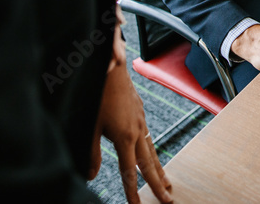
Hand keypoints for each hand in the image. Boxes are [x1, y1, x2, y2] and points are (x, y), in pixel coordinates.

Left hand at [90, 57, 171, 203]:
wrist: (111, 68)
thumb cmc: (99, 95)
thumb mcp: (91, 127)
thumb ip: (92, 153)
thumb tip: (91, 176)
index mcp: (125, 138)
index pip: (129, 172)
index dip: (133, 192)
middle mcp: (137, 132)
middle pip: (149, 165)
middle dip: (157, 185)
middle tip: (168, 200)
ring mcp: (141, 121)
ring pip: (153, 151)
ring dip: (159, 169)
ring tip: (166, 183)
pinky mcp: (141, 113)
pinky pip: (150, 138)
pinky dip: (153, 152)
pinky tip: (152, 154)